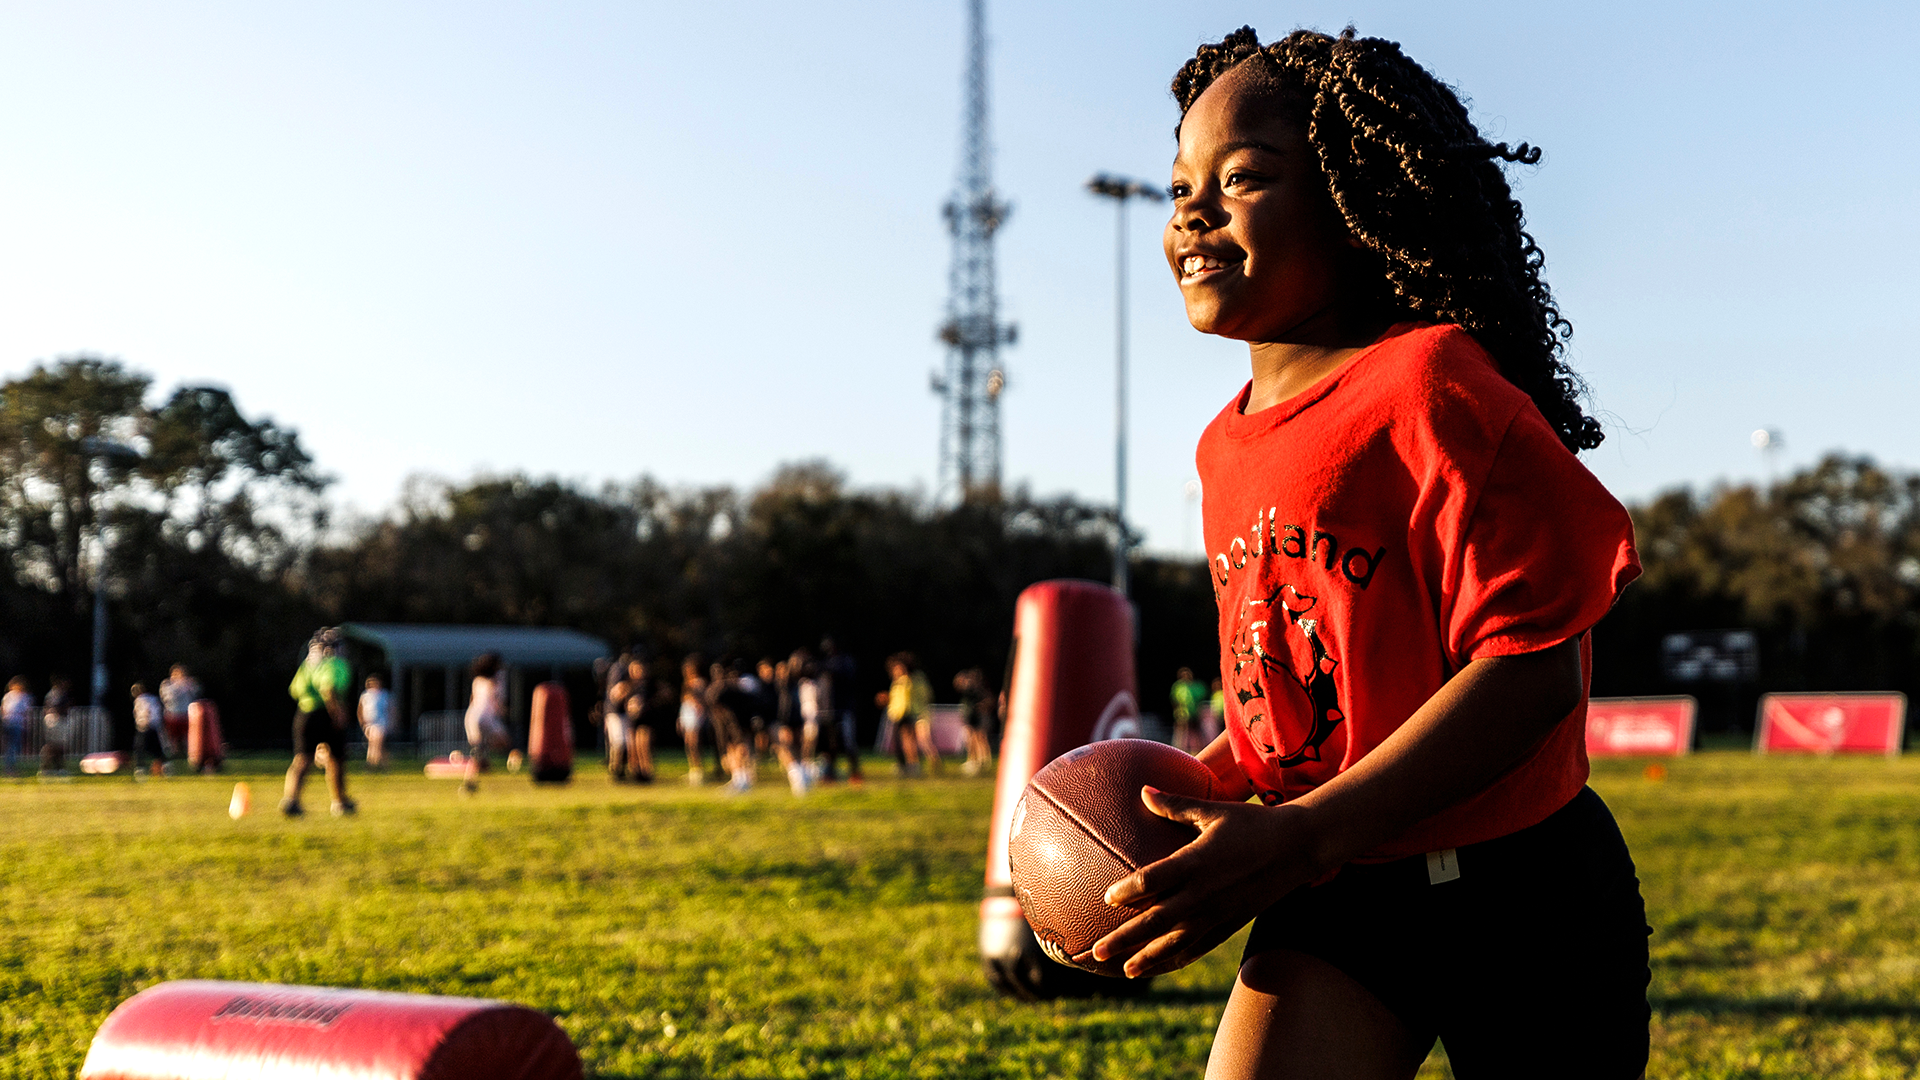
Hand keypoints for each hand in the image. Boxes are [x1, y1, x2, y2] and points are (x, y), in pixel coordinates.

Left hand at [1087, 786, 1330, 978]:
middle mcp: (1203, 893)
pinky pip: (1199, 947)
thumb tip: (1143, 790)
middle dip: (1124, 939)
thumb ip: (1175, 804)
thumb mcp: (1213, 810)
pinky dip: (1177, 959)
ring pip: (1176, 943)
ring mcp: (1218, 913)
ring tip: (1124, 971)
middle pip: (1155, 922)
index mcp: (1195, 862)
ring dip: (1148, 958)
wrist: (1298, 847)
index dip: (1127, 891)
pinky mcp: (1231, 924)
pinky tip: (1160, 967)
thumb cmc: (1252, 823)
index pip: (1152, 880)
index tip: (1107, 899)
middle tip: (1095, 951)